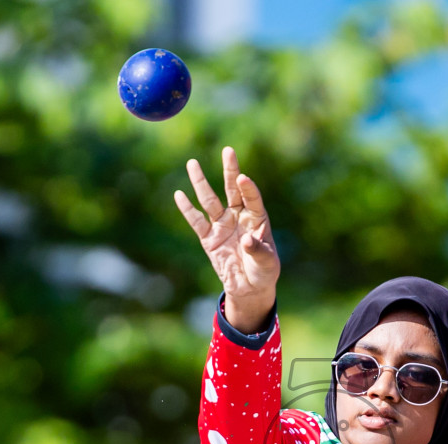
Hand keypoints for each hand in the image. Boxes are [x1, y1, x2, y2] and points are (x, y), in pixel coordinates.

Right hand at [174, 146, 278, 333]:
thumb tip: (247, 240)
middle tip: (228, 151)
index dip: (248, 188)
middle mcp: (239, 217)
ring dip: (201, 183)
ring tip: (192, 163)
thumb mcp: (267, 263)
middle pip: (232, 190)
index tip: (242, 178)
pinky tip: (179, 195)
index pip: (252, 199)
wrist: (249, 288)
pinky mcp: (208, 238)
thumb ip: (258, 251)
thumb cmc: (263, 272)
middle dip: (230, 171)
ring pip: (210, 200)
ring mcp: (222, 225)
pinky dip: (187, 209)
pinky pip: (196, 221)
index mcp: (257, 219)